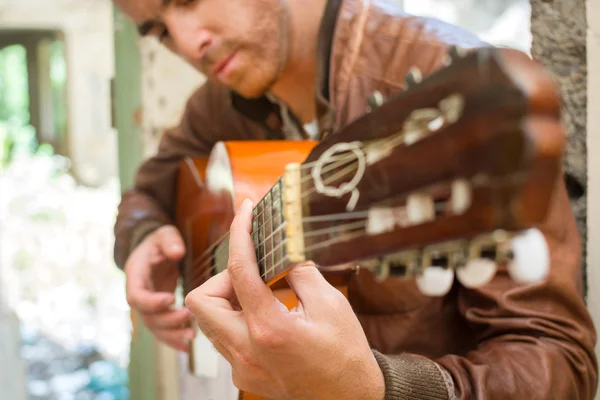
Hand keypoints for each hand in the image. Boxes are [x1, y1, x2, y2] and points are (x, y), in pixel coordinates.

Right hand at [125, 225, 194, 350]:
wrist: (155, 250)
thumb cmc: (160, 241)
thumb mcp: (164, 234)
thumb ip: (170, 241)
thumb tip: (178, 252)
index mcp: (135, 275)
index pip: (136, 295)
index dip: (151, 301)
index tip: (170, 300)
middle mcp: (138, 293)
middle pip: (147, 316)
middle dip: (166, 321)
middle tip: (188, 318)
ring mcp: (147, 305)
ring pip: (154, 327)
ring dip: (171, 335)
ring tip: (190, 338)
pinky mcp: (157, 311)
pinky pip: (162, 329)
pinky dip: (172, 339)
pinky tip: (186, 347)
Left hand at [185, 199, 384, 399]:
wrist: (352, 399)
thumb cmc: (346, 355)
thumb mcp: (332, 305)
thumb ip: (302, 273)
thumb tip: (285, 253)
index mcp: (269, 329)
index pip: (239, 270)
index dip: (239, 234)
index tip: (243, 213)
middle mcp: (246, 351)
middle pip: (200, 301)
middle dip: (219, 278)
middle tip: (250, 272)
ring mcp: (241, 367)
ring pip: (208, 322)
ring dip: (227, 300)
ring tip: (260, 292)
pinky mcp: (243, 376)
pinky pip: (224, 339)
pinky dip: (237, 320)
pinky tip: (264, 317)